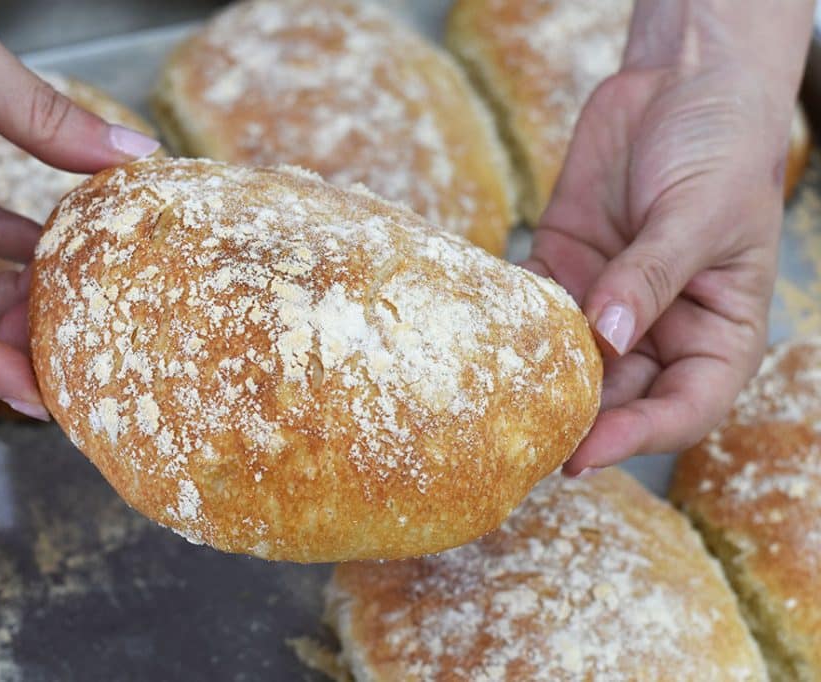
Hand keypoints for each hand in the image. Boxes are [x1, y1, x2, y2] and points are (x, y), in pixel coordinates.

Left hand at [527, 51, 802, 473]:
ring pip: (569, 362)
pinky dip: (506, 327)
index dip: (637, 438)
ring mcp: (607, 301)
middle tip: (519, 443)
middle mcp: (660, 329)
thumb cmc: (722, 147)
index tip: (584, 454)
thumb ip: (652, 276)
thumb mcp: (701, 214)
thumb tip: (607, 337)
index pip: (684, 408)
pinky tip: (476, 344)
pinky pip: (531, 309)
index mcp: (717, 332)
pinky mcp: (564, 267)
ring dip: (533, 383)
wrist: (682, 80)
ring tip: (489, 407)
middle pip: (617, 397)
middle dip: (574, 422)